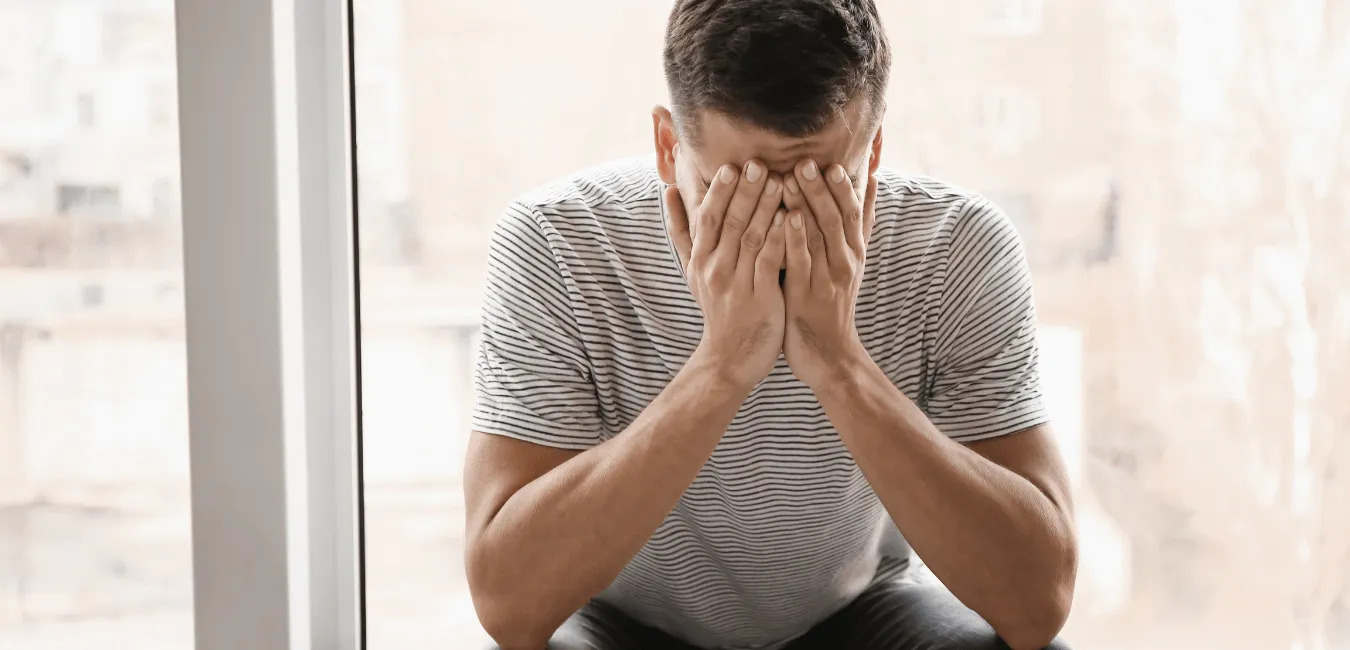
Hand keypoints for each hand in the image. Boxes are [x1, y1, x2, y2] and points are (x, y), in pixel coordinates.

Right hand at [666, 161, 787, 390]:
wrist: (729, 358)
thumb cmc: (717, 307)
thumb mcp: (693, 270)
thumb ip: (682, 231)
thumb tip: (667, 191)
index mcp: (700, 259)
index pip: (708, 217)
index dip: (719, 192)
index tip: (732, 166)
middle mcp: (714, 269)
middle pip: (730, 223)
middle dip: (745, 192)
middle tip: (759, 164)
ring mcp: (736, 284)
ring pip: (751, 238)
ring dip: (765, 208)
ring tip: (781, 181)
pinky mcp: (759, 299)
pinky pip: (770, 263)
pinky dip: (780, 240)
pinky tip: (792, 219)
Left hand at [781, 159, 877, 390]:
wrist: (830, 356)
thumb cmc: (833, 305)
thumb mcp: (851, 263)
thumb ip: (859, 224)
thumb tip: (872, 181)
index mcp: (854, 254)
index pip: (853, 213)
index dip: (843, 188)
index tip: (832, 162)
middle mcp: (844, 263)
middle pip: (836, 219)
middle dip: (821, 189)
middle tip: (805, 160)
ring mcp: (827, 280)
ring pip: (819, 237)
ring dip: (806, 205)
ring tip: (790, 177)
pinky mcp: (807, 296)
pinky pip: (802, 263)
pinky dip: (795, 239)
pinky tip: (786, 218)